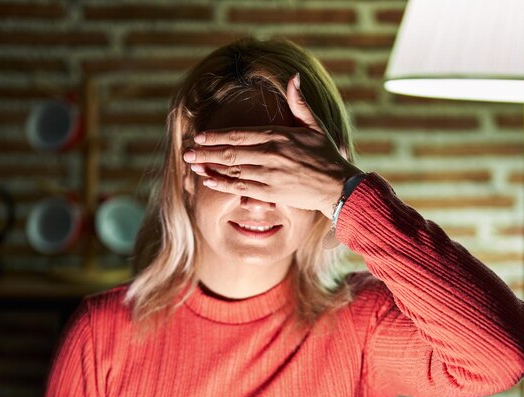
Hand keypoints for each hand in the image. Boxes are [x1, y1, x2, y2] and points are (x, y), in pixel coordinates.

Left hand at [183, 73, 361, 217]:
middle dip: (205, 152)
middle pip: (230, 153)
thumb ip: (299, 102)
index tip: (199, 136)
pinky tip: (209, 182)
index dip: (216, 136)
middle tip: (186, 152)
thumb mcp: (315, 125)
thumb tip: (294, 76)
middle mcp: (269, 154)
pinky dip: (223, 184)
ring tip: (192, 166)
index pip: (239, 135)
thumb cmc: (326, 156)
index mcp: (278, 136)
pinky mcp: (270, 192)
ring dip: (210, 168)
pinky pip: (240, 188)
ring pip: (232, 170)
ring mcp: (268, 175)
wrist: (338, 186)